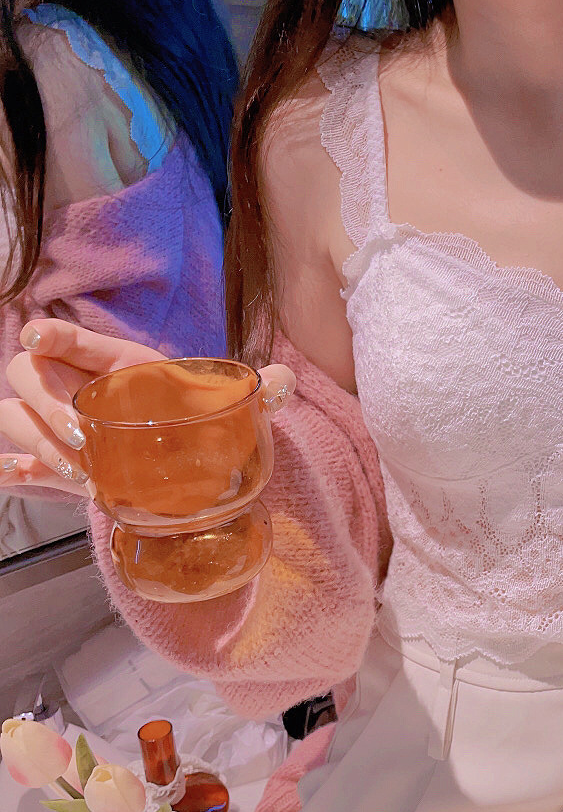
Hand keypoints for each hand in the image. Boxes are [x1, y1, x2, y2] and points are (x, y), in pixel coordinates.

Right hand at [0, 318, 295, 494]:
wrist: (189, 458)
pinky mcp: (57, 460)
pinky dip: (11, 469)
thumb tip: (285, 381)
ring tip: (79, 473)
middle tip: (82, 435)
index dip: (53, 334)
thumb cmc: (199, 420)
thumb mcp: (227, 406)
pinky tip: (14, 477)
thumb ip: (257, 393)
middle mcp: (78, 386)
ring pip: (14, 416)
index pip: (70, 339)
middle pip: (26, 374)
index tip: (41, 336)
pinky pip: (16, 459)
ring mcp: (60, 423)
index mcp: (115, 362)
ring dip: (35, 440)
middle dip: (45, 402)